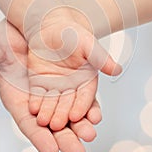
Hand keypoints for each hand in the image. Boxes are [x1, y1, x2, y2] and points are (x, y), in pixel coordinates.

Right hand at [0, 20, 101, 151]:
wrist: (26, 18)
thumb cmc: (3, 36)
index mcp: (16, 98)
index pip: (28, 123)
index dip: (39, 137)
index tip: (52, 151)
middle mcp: (37, 99)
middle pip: (52, 125)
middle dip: (65, 139)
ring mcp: (54, 90)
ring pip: (68, 114)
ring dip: (80, 125)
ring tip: (90, 133)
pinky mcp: (69, 79)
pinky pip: (79, 96)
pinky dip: (87, 106)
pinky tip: (95, 113)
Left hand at [27, 11, 121, 131]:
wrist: (50, 26)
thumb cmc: (72, 33)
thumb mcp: (88, 43)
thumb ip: (101, 57)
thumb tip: (118, 70)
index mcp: (86, 79)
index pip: (85, 96)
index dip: (81, 106)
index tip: (77, 115)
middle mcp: (71, 86)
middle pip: (68, 104)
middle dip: (63, 115)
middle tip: (58, 125)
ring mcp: (55, 86)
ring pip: (52, 102)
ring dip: (48, 112)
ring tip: (44, 122)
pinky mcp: (39, 83)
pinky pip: (38, 95)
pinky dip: (36, 103)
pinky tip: (33, 110)